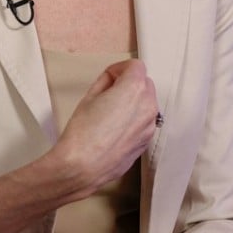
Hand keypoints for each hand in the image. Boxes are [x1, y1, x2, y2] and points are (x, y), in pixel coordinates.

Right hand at [52, 58, 157, 193]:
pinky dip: (135, 119)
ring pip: (147, 103)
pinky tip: (116, 129)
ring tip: (112, 114)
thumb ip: (106, 82)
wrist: (83, 167)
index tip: (110, 78)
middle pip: (145, 83)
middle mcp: (148, 105)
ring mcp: (150, 125)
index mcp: (134, 88)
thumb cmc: (82, 132)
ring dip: (134, 102)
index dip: (120, 69)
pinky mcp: (147, 141)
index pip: (136, 66)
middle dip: (129, 84)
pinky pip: (145, 121)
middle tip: (109, 94)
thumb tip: (113, 80)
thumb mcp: (89, 97)